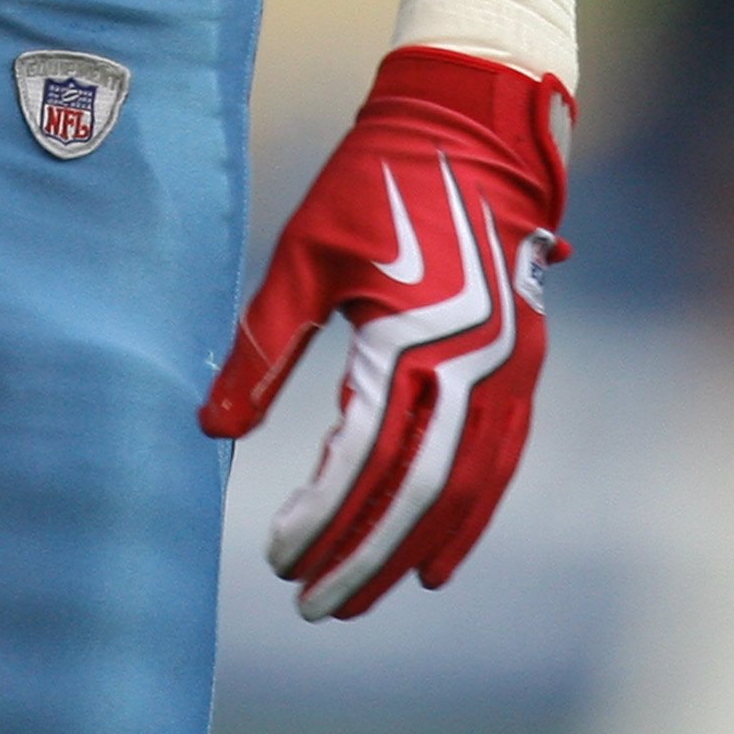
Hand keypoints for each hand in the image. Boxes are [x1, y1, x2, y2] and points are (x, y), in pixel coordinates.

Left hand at [199, 45, 570, 619]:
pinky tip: (435, 558)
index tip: (276, 555)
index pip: (363, 458)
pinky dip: (469, 517)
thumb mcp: (304, 252)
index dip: (319, 516)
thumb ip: (262, 345)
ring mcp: (508, 370)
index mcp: (411, 337)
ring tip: (362, 595)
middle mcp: (472, 365)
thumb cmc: (372, 181)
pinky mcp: (523, 365)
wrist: (468, 128)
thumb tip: (211, 427)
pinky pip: (500, 463)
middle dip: (363, 556)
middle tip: (314, 605)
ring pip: (465, 489)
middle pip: (418, 492)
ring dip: (412, 549)